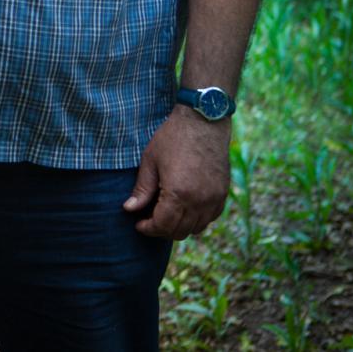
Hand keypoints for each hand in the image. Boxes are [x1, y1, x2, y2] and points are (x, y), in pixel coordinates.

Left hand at [123, 107, 231, 238]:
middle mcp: (199, 201)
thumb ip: (142, 189)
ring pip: (196, 228)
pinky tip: (184, 208)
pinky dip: (196, 219)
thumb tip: (129, 209)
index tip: (138, 224)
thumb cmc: (173, 137)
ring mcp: (214, 199)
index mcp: (179, 194)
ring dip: (180, 227)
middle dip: (162, 230)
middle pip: (180, 231)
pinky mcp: (223, 194)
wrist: (203, 121)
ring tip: (166, 215)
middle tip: (149, 220)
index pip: (163, 225)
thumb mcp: (150, 161)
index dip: (148, 228)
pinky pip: (210, 218)